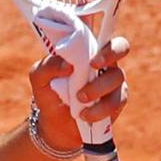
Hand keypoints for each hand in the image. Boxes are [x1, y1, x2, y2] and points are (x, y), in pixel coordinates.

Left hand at [28, 36, 129, 150]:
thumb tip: (67, 64)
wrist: (54, 124)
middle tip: (92, 67)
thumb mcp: (39, 78)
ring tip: (79, 100)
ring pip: (116, 78)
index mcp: (86, 51)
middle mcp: (104, 63)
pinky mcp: (116, 102)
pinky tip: (84, 115)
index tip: (92, 60)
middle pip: (121, 47)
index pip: (104, 36)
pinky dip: (99, 110)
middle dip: (109, 55)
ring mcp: (113, 82)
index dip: (105, 42)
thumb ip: (48, 66)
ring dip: (97, 89)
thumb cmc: (49, 93)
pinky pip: (116, 102)